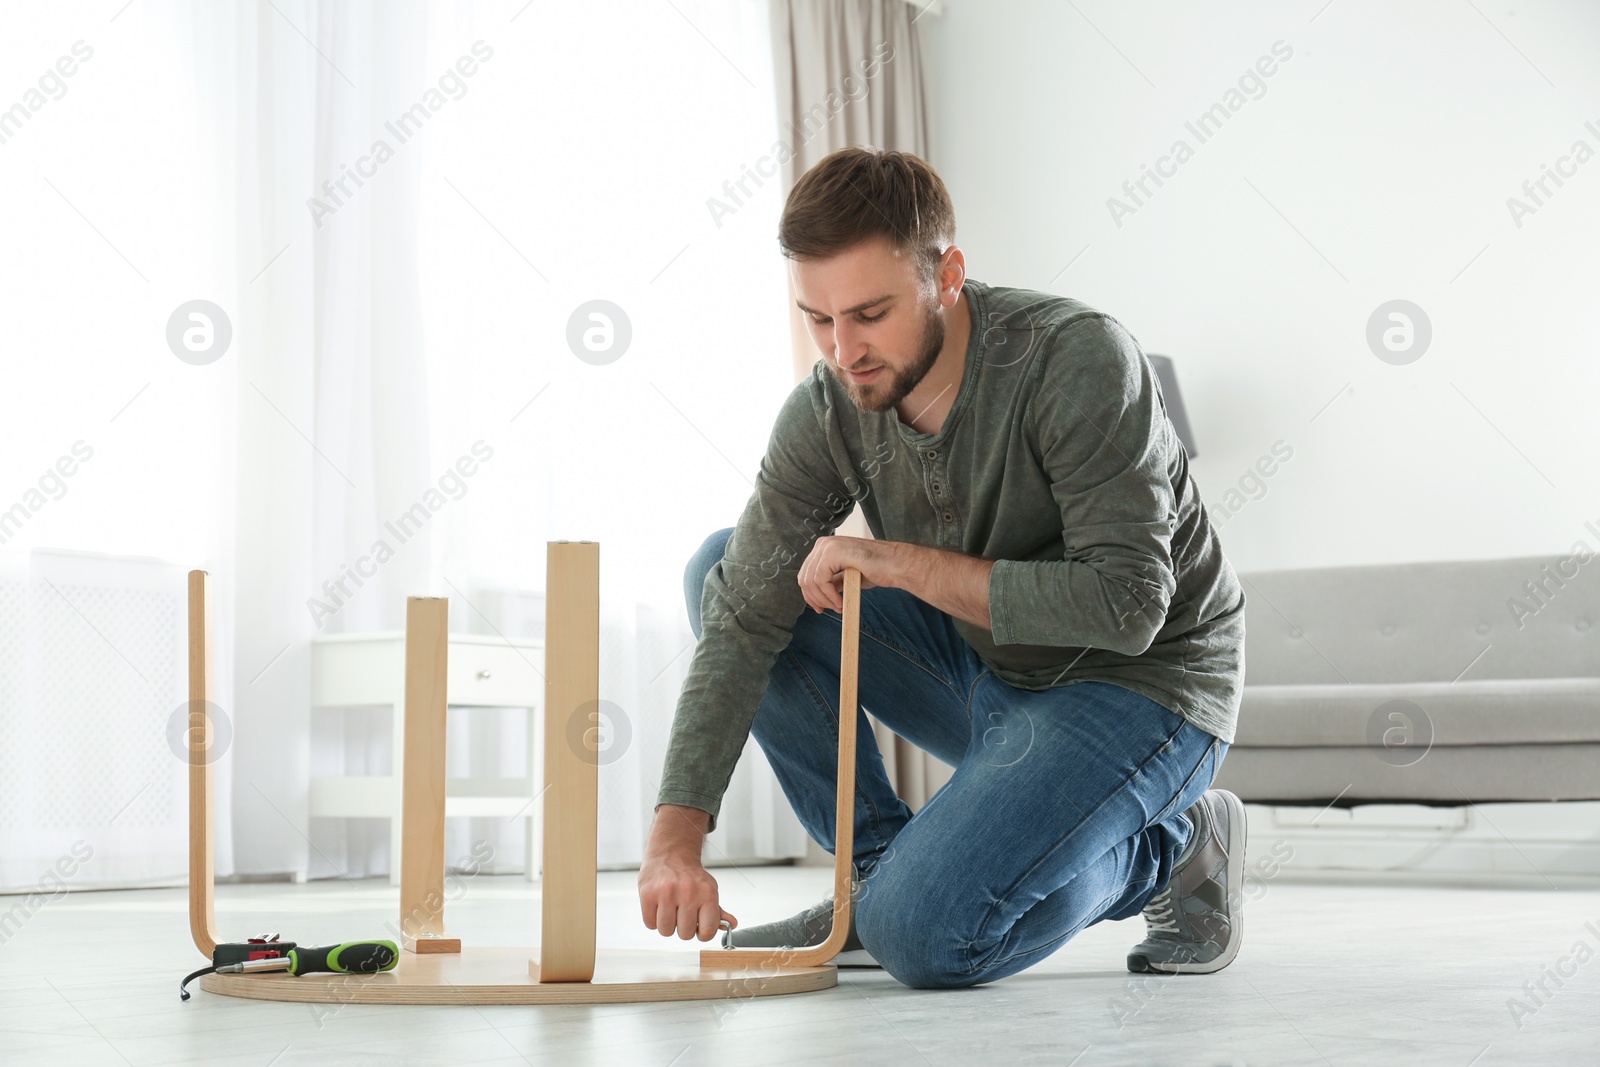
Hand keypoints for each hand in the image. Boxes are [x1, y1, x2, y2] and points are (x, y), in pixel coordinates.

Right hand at [638, 804, 736, 940]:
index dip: (702, 933)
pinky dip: (653, 919)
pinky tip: (658, 905)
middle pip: (685, 935)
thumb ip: (718, 911)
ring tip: (670, 908)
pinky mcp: (648, 893)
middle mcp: (688, 892)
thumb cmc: (691, 875)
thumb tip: (731, 925)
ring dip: (667, 924)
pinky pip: (650, 924)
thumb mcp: (709, 889)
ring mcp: (667, 893)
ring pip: (666, 931)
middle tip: (682, 913)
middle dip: (683, 928)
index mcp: (707, 893)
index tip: (698, 927)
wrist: (670, 852)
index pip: (707, 931)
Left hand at [796, 535, 899, 613]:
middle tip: (827, 610)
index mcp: (825, 547)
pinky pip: (821, 581)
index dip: (810, 594)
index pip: (805, 573)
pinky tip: (841, 602)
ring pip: (811, 581)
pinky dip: (829, 595)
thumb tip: (817, 594)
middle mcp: (823, 543)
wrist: (895, 565)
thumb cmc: (876, 569)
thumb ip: (832, 581)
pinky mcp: (833, 552)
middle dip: (815, 598)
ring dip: (824, 599)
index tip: (819, 608)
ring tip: (838, 607)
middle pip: (804, 577)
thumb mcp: (847, 577)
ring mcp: (827, 546)